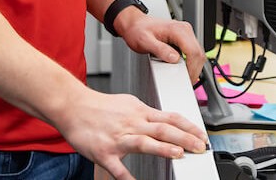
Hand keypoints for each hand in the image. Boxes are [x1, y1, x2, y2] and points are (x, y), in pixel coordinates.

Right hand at [55, 87, 209, 179]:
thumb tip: (165, 119)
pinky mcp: (104, 153)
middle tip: (199, 146)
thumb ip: (147, 114)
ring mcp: (119, 139)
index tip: (202, 135)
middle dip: (184, 137)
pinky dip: (127, 176)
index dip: (189, 126)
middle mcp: (132, 124)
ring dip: (163, 148)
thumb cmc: (100, 107)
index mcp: (140, 112)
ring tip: (179, 154)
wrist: (73, 107)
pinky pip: (117, 168)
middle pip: (163, 129)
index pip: (170, 118)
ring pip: (144, 142)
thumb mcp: (129, 103)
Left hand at [116, 11, 205, 84]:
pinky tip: (185, 68)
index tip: (187, 78)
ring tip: (186, 76)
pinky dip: (192, 62)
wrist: (136, 24)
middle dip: (195, 69)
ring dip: (194, 66)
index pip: (193, 51)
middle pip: (199, 53)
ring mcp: (186, 33)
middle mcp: (184, 29)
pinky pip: (193, 51)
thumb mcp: (145, 42)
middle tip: (187, 81)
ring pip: (198, 53)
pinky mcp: (184, 37)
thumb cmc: (138, 30)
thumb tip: (174, 58)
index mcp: (178, 30)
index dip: (192, 68)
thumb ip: (160, 50)